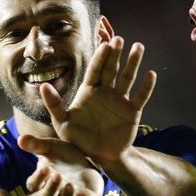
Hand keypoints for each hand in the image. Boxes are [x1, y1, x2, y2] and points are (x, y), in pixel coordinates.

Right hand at [18, 134, 103, 195]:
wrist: (83, 164)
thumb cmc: (61, 157)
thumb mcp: (49, 147)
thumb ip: (36, 144)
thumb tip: (21, 139)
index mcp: (43, 180)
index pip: (34, 184)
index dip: (38, 178)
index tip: (45, 166)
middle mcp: (55, 191)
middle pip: (50, 195)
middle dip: (53, 187)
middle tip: (58, 175)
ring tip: (72, 185)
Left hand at [39, 36, 156, 166]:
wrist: (99, 157)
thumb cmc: (78, 139)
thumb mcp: (62, 123)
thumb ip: (54, 105)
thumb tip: (44, 86)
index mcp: (89, 91)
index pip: (94, 70)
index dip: (100, 57)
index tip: (105, 44)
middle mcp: (105, 92)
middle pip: (111, 69)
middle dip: (115, 54)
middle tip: (119, 39)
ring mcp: (120, 100)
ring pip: (127, 78)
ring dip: (133, 63)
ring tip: (138, 47)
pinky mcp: (132, 111)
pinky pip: (140, 96)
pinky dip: (146, 86)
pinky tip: (151, 74)